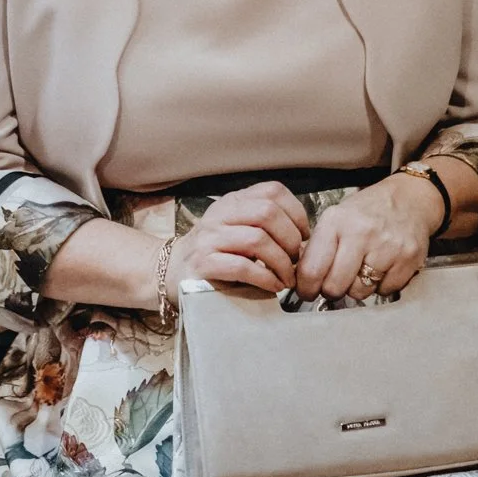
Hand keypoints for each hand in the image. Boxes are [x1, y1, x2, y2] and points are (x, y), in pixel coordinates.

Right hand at [172, 182, 311, 299]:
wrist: (172, 272)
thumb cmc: (216, 254)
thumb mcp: (238, 229)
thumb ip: (265, 225)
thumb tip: (305, 238)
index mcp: (233, 201)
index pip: (272, 191)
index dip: (296, 212)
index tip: (304, 236)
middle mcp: (220, 214)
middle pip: (267, 213)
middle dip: (290, 239)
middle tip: (297, 260)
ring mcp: (209, 238)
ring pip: (257, 240)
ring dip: (281, 263)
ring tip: (287, 278)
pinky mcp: (202, 263)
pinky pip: (242, 267)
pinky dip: (265, 278)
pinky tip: (273, 285)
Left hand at [296, 167, 448, 300]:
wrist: (410, 198)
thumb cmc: (368, 211)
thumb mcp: (336, 217)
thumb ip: (318, 247)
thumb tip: (301, 279)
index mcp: (336, 221)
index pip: (312, 269)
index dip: (306, 288)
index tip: (307, 291)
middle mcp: (361, 233)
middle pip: (335, 286)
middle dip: (331, 290)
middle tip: (335, 282)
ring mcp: (387, 247)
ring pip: (360, 292)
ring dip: (357, 287)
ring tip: (362, 268)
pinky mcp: (408, 259)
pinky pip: (385, 291)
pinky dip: (381, 285)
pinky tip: (382, 267)